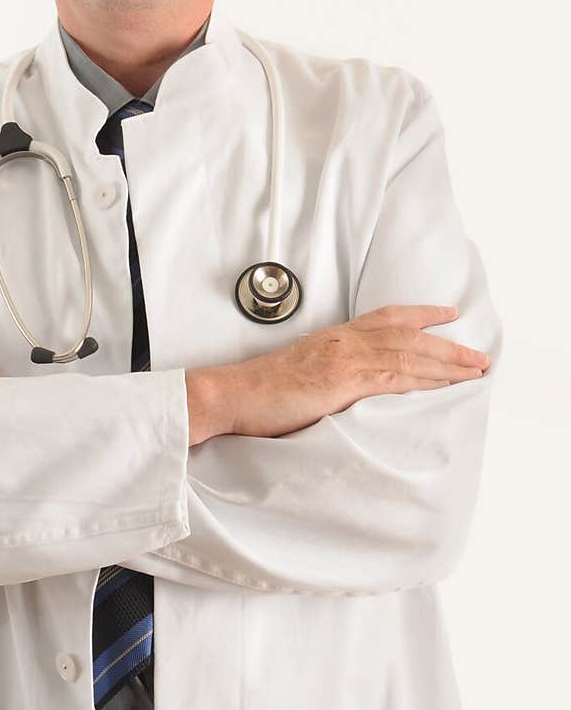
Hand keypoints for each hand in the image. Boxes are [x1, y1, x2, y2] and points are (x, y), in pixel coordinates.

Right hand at [212, 303, 490, 440]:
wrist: (230, 395)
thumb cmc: (257, 391)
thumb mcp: (300, 373)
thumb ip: (328, 373)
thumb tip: (350, 388)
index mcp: (332, 338)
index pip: (385, 318)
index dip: (420, 315)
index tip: (447, 314)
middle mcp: (342, 341)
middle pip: (407, 335)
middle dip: (448, 344)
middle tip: (479, 355)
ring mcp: (343, 359)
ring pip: (408, 354)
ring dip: (447, 363)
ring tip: (475, 369)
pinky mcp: (342, 381)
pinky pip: (393, 377)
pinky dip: (424, 379)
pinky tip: (445, 383)